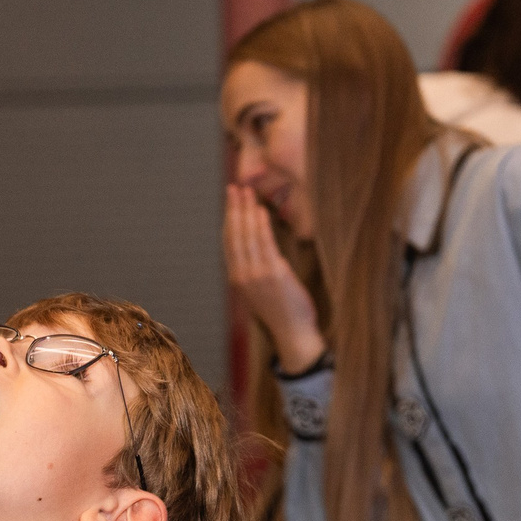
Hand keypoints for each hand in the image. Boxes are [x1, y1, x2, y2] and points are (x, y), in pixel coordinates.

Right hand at [223, 185, 323, 372]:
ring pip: (247, 236)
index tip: (230, 201)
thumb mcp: (261, 291)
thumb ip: (257, 270)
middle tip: (234, 187)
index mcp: (237, 279)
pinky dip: (260, 225)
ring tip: (247, 192)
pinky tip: (260, 210)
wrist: (292, 333)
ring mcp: (255, 275)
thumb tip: (261, 249)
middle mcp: (241, 275)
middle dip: (233, 209)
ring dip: (245, 212)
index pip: (228, 242)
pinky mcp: (272, 274)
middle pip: (234, 235)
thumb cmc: (281, 313)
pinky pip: (264, 244)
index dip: (228, 219)